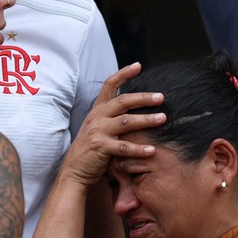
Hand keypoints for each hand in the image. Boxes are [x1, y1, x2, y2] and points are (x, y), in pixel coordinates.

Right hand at [62, 63, 164, 185]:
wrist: (74, 171)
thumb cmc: (91, 149)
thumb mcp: (98, 127)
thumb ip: (111, 116)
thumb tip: (133, 104)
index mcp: (97, 110)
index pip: (109, 85)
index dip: (124, 74)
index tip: (138, 66)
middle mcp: (97, 117)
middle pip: (123, 101)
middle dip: (144, 98)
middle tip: (161, 97)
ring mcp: (98, 131)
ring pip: (126, 121)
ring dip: (146, 119)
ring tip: (163, 119)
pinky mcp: (101, 148)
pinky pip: (124, 147)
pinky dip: (139, 149)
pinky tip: (152, 150)